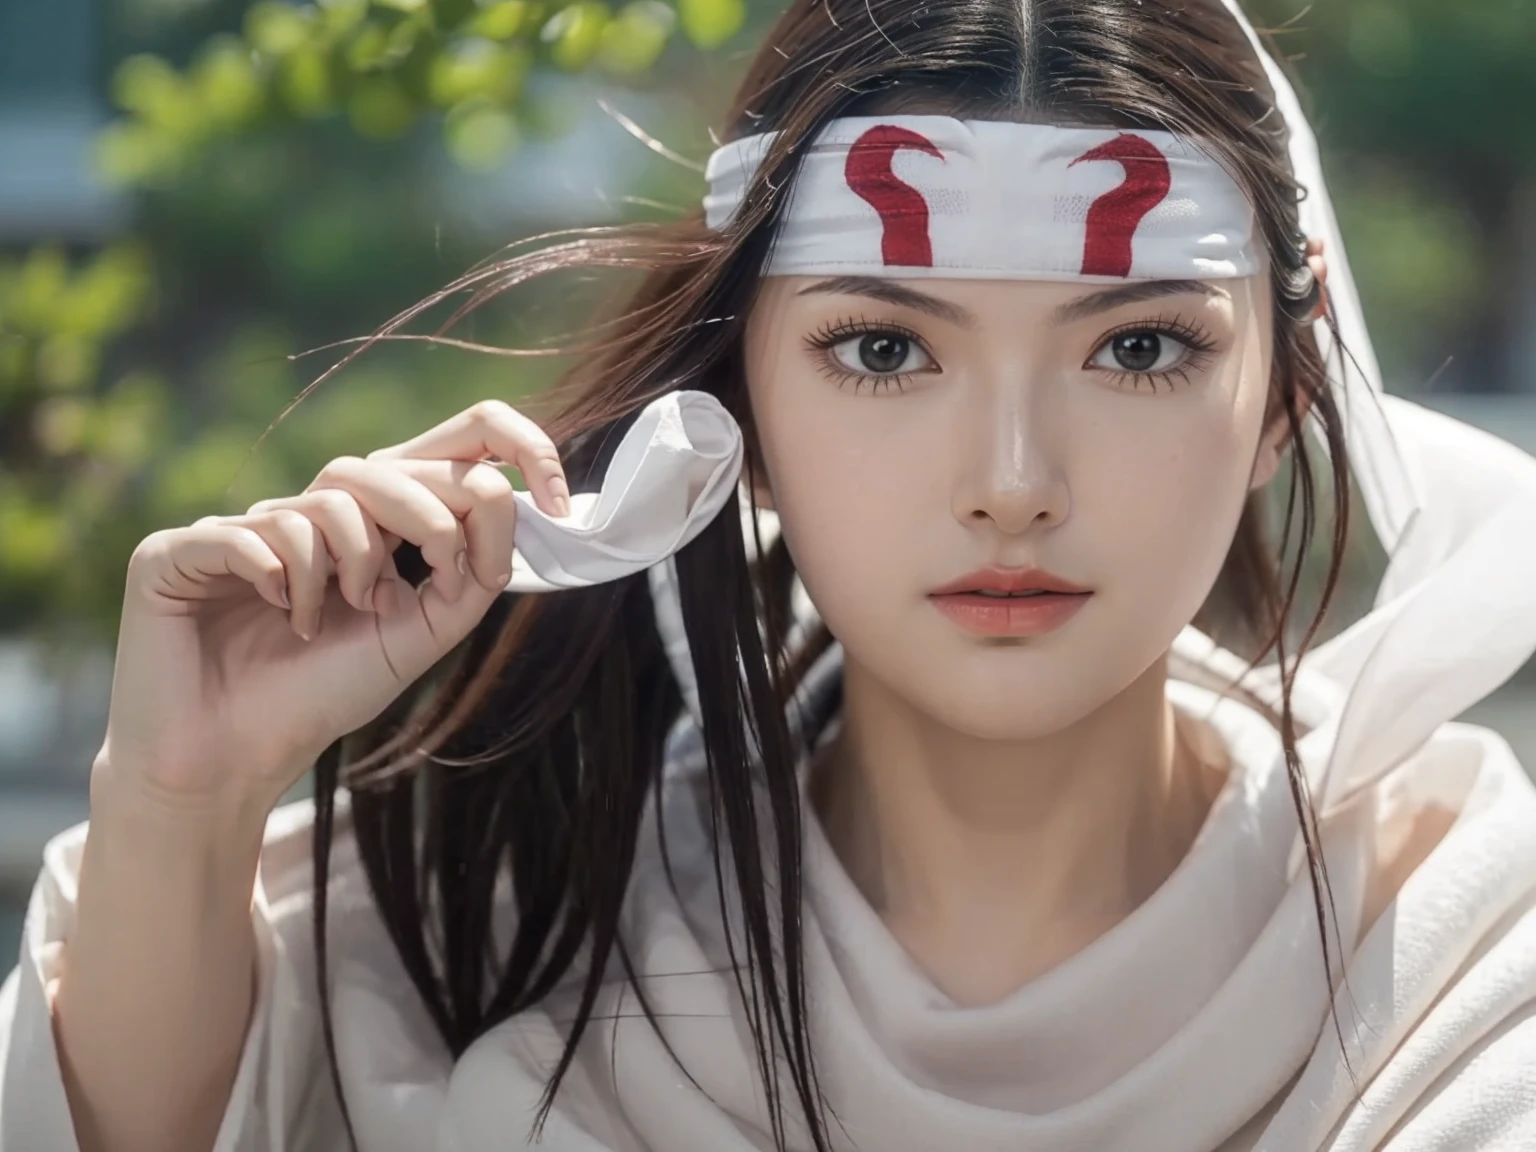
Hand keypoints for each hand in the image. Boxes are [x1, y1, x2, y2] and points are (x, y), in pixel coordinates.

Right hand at [95, 398, 569, 817]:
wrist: (230, 760)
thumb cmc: (319, 694)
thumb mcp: (420, 634)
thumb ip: (470, 577)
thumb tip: (509, 506)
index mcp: (371, 524)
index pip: (448, 444)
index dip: (516, 451)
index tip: (562, 504)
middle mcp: (309, 510)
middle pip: (393, 463)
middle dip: (430, 520)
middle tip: (430, 576)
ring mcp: (246, 523)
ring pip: (333, 496)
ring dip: (353, 565)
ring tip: (330, 619)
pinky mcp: (182, 548)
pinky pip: (258, 532)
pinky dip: (284, 579)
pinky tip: (277, 615)